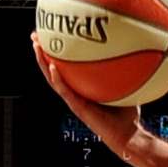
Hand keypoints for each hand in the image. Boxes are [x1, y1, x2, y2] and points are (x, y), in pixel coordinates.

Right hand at [34, 43, 149, 154]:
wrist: (127, 134)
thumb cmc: (128, 113)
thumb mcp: (126, 82)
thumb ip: (126, 66)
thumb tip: (132, 45)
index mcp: (81, 85)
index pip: (65, 65)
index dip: (56, 50)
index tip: (51, 33)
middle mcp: (74, 91)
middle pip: (52, 68)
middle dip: (42, 52)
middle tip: (35, 36)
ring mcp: (74, 99)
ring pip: (52, 79)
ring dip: (42, 62)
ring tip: (36, 46)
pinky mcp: (77, 107)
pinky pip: (64, 91)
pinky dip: (57, 79)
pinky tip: (53, 66)